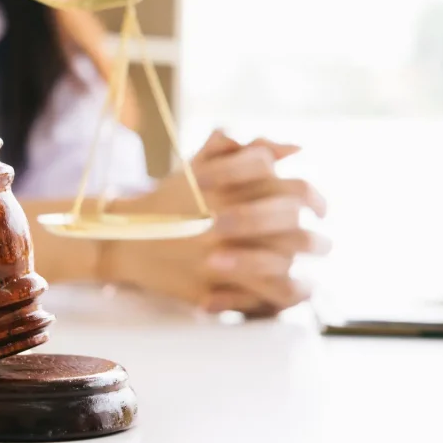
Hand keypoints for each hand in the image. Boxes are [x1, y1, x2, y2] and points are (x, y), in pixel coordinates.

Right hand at [100, 130, 329, 315]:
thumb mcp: (200, 165)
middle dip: (313, 229)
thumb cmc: (169, 202)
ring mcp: (217, 253)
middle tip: (320, 237)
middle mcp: (222, 216)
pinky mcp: (212, 285)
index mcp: (222, 185)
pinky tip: (301, 287)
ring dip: (305, 257)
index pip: (283, 182)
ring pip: (285, 256)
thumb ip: (242, 150)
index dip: (310, 196)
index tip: (320, 208)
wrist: (122, 241)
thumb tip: (295, 149)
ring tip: (315, 261)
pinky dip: (293, 291)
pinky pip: (268, 293)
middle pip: (289, 219)